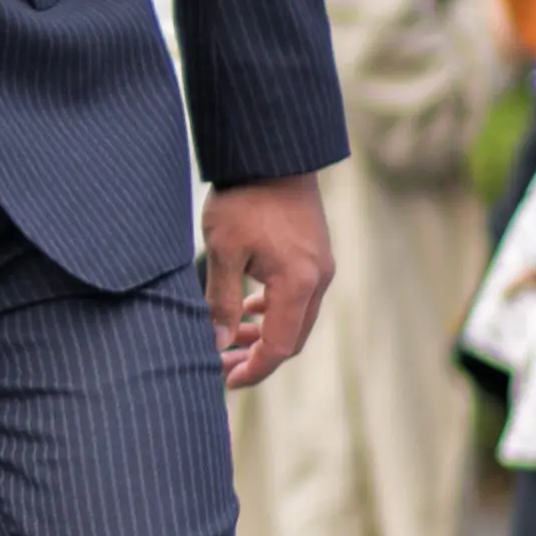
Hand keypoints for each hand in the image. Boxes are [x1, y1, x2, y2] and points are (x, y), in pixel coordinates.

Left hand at [203, 174, 333, 389]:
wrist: (274, 153)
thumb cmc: (245, 198)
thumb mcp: (223, 251)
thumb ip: (221, 301)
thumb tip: (216, 344)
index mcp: (298, 284)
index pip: (279, 346)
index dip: (254, 369)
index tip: (226, 381)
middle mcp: (317, 279)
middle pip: (291, 338)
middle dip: (257, 357)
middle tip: (222, 367)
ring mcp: (319, 266)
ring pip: (295, 318)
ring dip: (265, 333)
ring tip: (229, 341)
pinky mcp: (314, 254)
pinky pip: (297, 296)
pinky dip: (273, 310)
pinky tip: (249, 307)